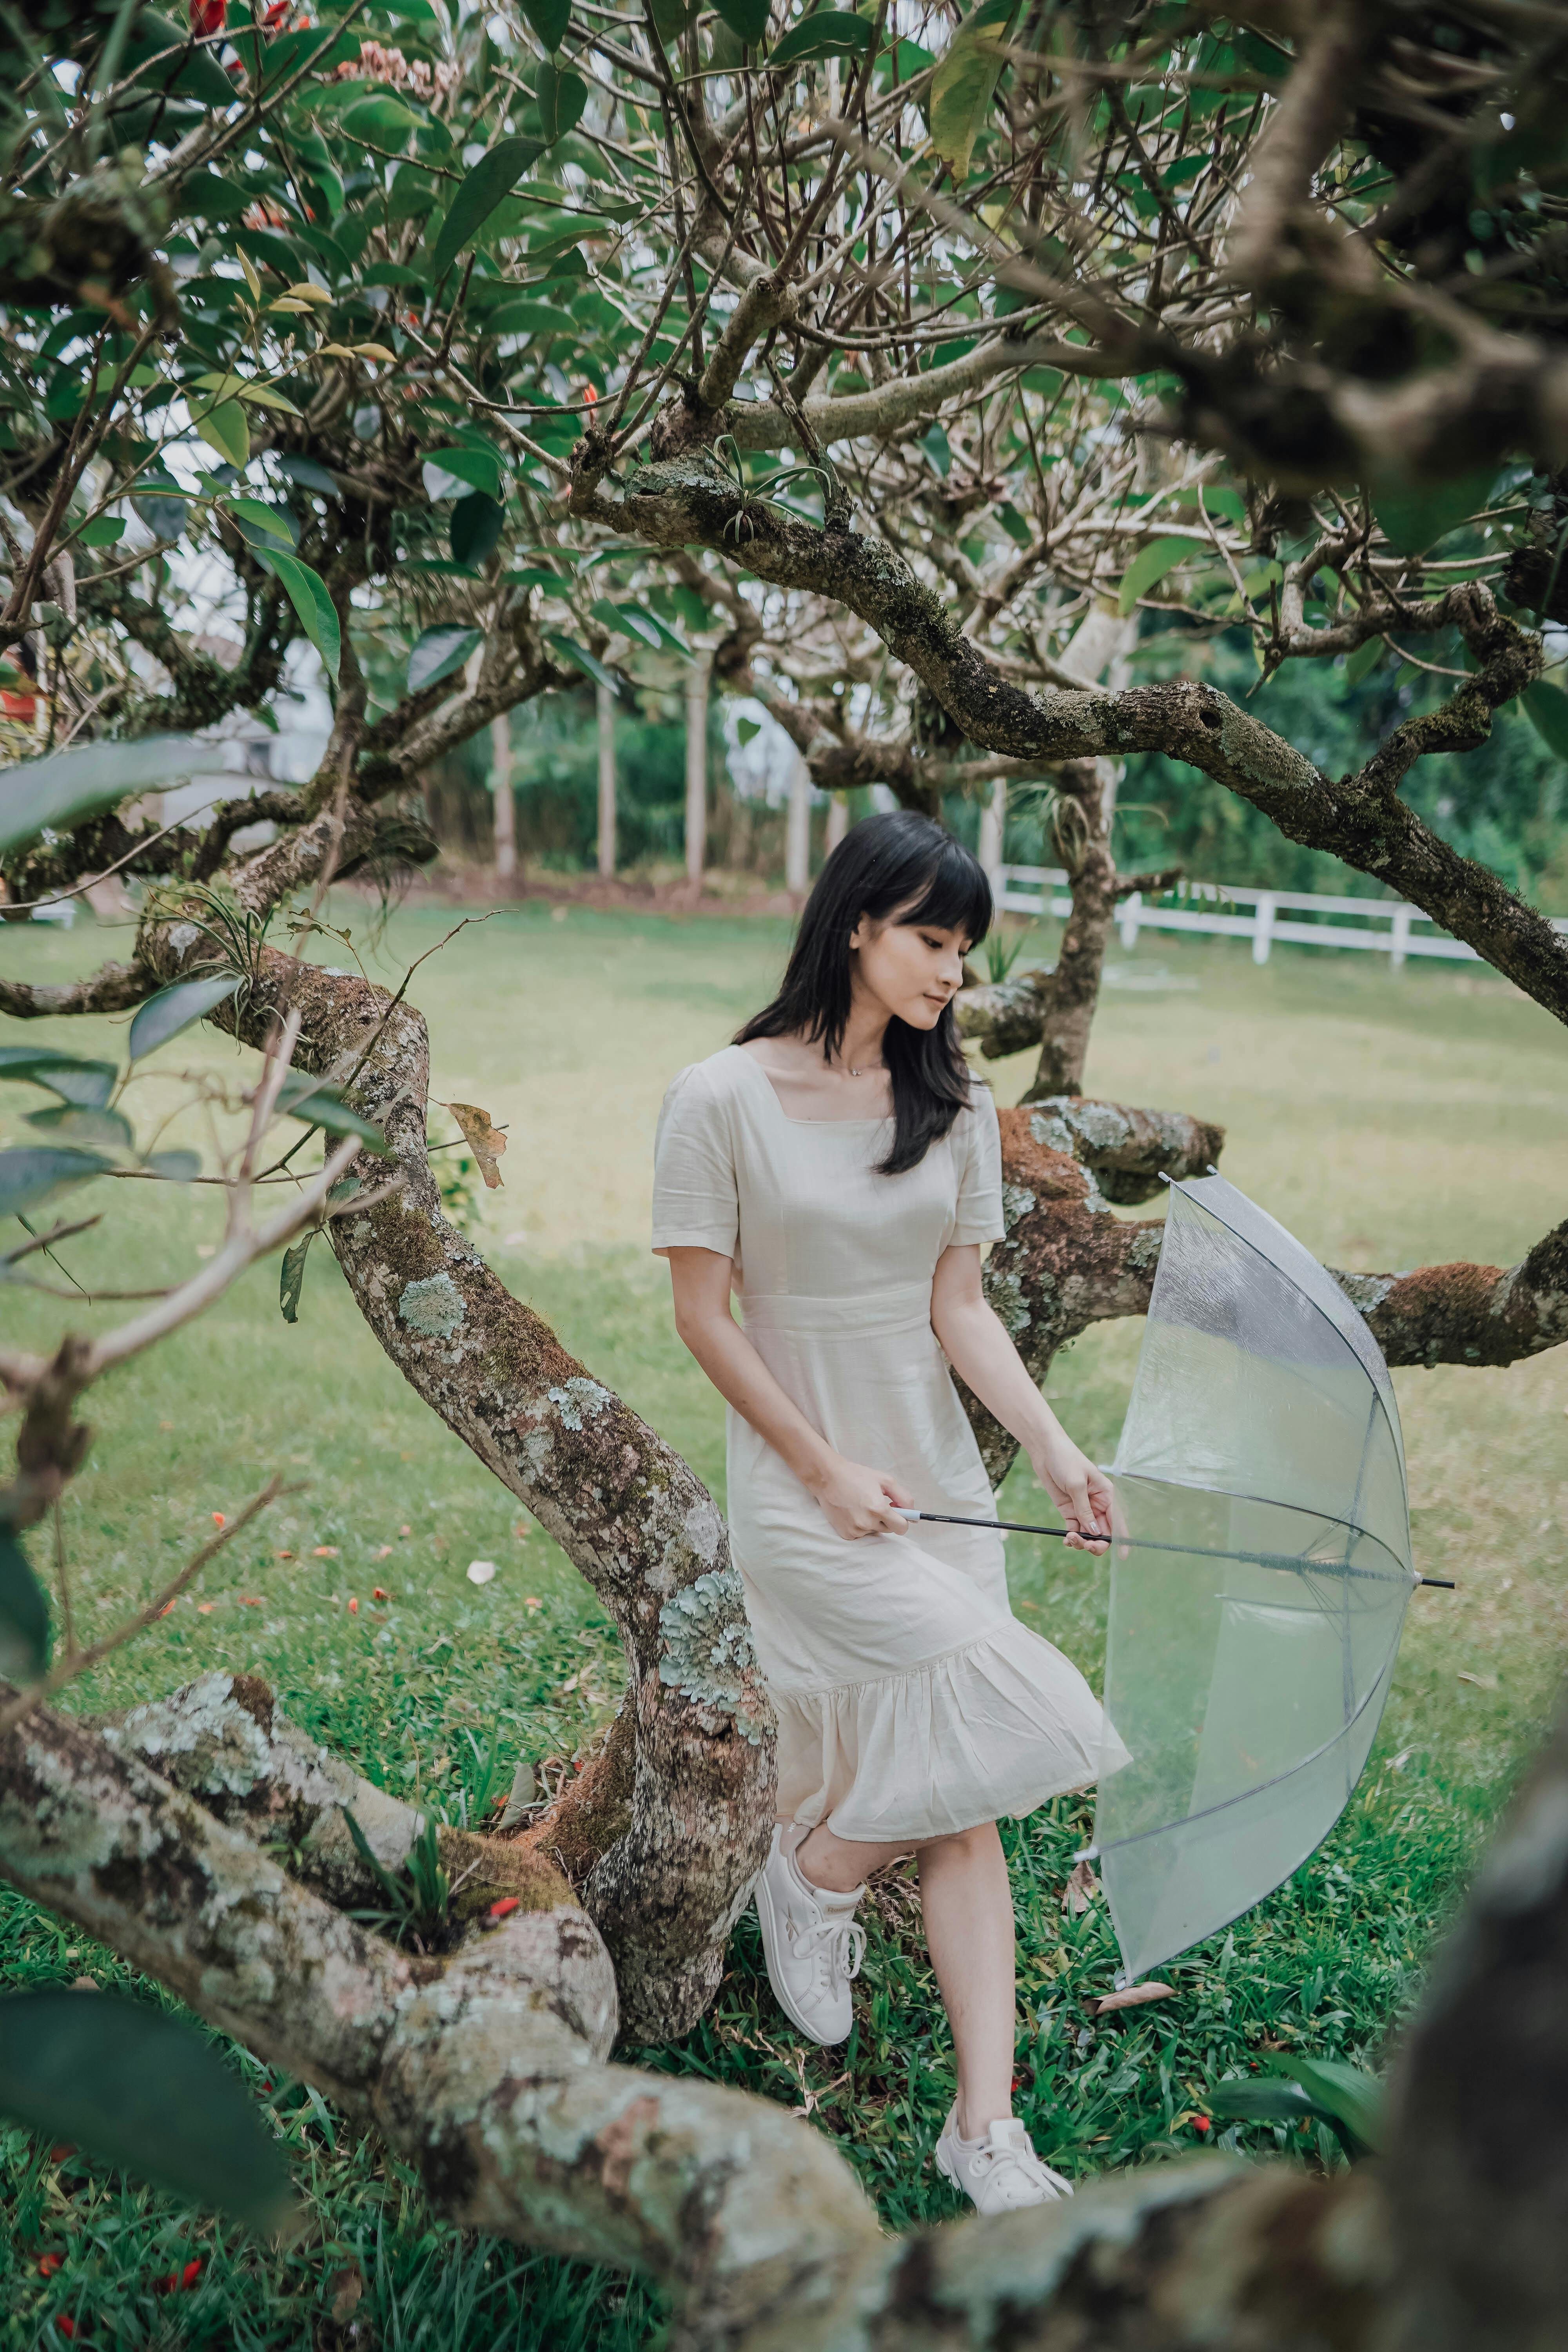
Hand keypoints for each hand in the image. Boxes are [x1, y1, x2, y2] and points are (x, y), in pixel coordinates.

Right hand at [811, 1454, 913, 1539]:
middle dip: (887, 1520)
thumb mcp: (885, 1480)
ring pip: (875, 1531)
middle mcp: (867, 1523)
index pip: (902, 1528)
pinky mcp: (846, 1534)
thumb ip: (903, 1497)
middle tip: (876, 1504)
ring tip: (861, 1506)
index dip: (903, 1521)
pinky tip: (853, 1512)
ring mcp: (855, 1530)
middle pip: (889, 1530)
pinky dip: (860, 1526)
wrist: (827, 1478)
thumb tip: (913, 1515)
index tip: (898, 1514)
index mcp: (878, 1508)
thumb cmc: (857, 1476)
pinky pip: (862, 1534)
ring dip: (873, 1522)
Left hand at [1031, 1434, 1112, 1554]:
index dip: (1122, 1539)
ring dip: (1082, 1542)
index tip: (1122, 1555)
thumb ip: (1084, 1509)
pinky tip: (1066, 1540)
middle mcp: (1098, 1505)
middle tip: (1085, 1545)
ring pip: (1089, 1535)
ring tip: (1070, 1539)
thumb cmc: (1066, 1460)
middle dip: (1097, 1543)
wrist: (1046, 1451)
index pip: (1118, 1521)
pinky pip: (1075, 1530)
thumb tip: (1094, 1532)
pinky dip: (1072, 1538)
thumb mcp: (1076, 1484)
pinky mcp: (1070, 1511)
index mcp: (1107, 1495)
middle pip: (1103, 1532)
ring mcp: (1084, 1510)